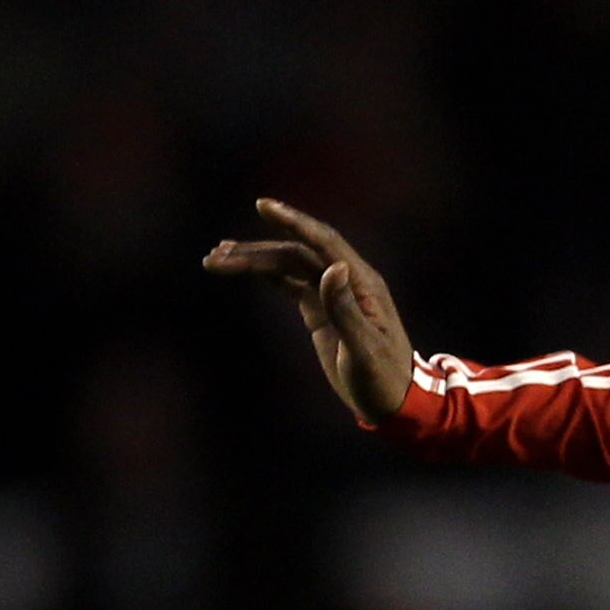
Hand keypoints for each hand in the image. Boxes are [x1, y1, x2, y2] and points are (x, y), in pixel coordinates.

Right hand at [202, 200, 414, 421]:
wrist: (394, 403)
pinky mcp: (319, 310)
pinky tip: (240, 268)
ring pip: (287, 265)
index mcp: (361, 283)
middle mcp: (345, 280)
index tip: (263, 206)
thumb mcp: (365, 349)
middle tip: (217, 255)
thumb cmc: (383, 379)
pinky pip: (289, 282)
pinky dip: (265, 274)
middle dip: (256, 251)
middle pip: (295, 253)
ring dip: (253, 260)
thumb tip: (332, 268)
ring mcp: (331, 293)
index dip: (294, 222)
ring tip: (215, 260)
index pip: (323, 242)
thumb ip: (346, 310)